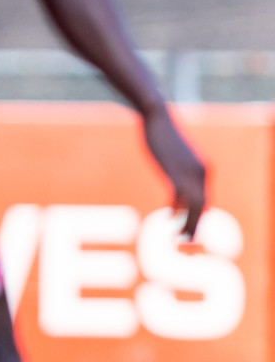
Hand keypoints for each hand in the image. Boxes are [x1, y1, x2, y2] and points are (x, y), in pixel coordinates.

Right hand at [142, 105, 206, 238]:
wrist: (156, 115)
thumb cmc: (161, 134)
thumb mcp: (172, 158)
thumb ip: (177, 176)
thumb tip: (174, 202)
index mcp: (204, 170)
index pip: (204, 201)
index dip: (197, 220)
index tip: (189, 235)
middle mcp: (203, 172)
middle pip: (204, 207)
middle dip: (196, 228)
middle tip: (188, 246)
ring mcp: (190, 172)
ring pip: (196, 206)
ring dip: (190, 226)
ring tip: (182, 242)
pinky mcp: (176, 171)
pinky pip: (180, 198)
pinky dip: (176, 212)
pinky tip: (168, 221)